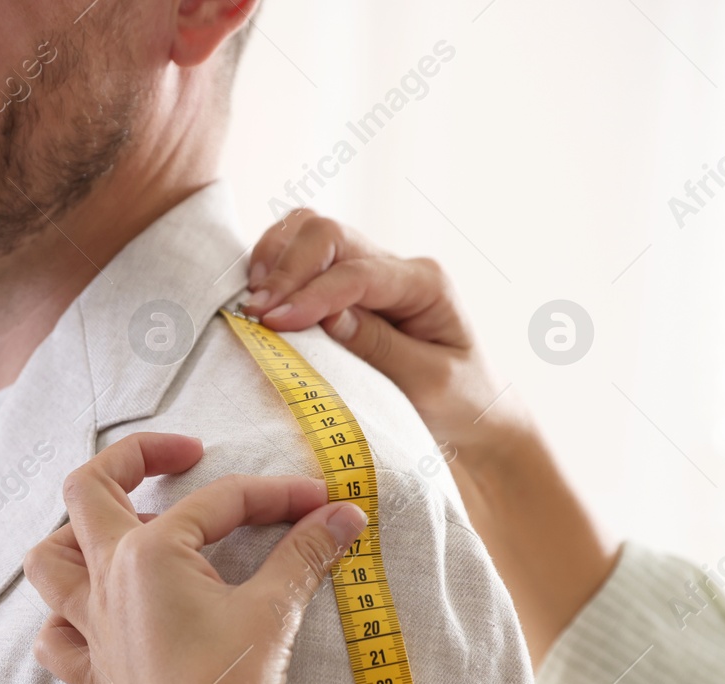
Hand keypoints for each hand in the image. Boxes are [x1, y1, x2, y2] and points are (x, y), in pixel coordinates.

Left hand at [24, 432, 367, 683]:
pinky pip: (54, 634)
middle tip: (182, 455)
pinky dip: (63, 617)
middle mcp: (107, 579)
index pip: (218, 501)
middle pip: (89, 489)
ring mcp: (92, 624)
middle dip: (131, 458)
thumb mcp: (274, 613)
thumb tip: (343, 516)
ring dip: (77, 532)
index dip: (275, 496)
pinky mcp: (95, 668)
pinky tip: (94, 614)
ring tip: (128, 527)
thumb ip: (305, 555)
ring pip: (49, 558)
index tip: (320, 504)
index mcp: (148, 554)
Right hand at [242, 207, 523, 458]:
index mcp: (425, 283)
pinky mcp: (342, 284)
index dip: (310, 294)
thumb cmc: (457, 401)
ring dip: (273, 260)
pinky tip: (260, 298)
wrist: (471, 409)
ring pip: (308, 231)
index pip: (356, 273)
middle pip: (327, 233)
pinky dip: (272, 268)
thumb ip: (380, 348)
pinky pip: (300, 255)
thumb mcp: (429, 385)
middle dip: (285, 269)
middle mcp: (395, 266)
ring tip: (253, 303)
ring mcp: (367, 269)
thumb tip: (327, 318)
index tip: (271, 323)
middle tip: (254, 313)